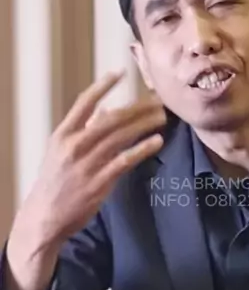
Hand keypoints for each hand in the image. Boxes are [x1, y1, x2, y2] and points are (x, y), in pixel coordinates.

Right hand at [15, 71, 164, 248]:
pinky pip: (125, 160)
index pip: (84, 102)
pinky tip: (157, 141)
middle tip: (157, 101)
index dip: (103, 86)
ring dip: (144, 124)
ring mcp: (88, 164)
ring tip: (161, 117)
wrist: (46, 216)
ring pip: (121, 136)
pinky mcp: (100, 182)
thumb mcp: (60, 152)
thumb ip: (82, 131)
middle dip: (137, 107)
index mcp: (63, 134)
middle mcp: (75, 145)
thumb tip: (103, 112)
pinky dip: (142, 149)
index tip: (121, 73)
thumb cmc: (55, 183)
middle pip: (111, 118)